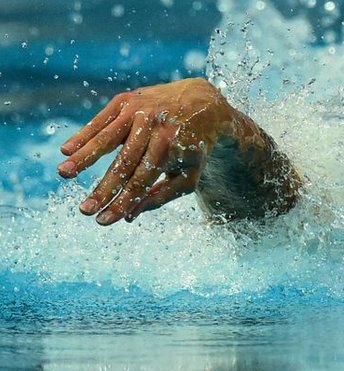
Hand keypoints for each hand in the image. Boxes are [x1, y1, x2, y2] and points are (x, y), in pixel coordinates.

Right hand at [57, 78, 235, 224]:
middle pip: (124, 164)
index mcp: (171, 149)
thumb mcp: (188, 174)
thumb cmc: (192, 146)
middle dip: (103, 189)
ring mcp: (138, 112)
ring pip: (107, 138)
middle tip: (84, 210)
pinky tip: (67, 151)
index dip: (122, 202)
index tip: (104, 220)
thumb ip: (162, 195)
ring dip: (84, 157)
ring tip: (63, 173)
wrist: (202, 102)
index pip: (142, 182)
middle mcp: (154, 129)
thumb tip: (130, 216)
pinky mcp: (125, 100)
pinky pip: (100, 120)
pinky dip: (83, 135)